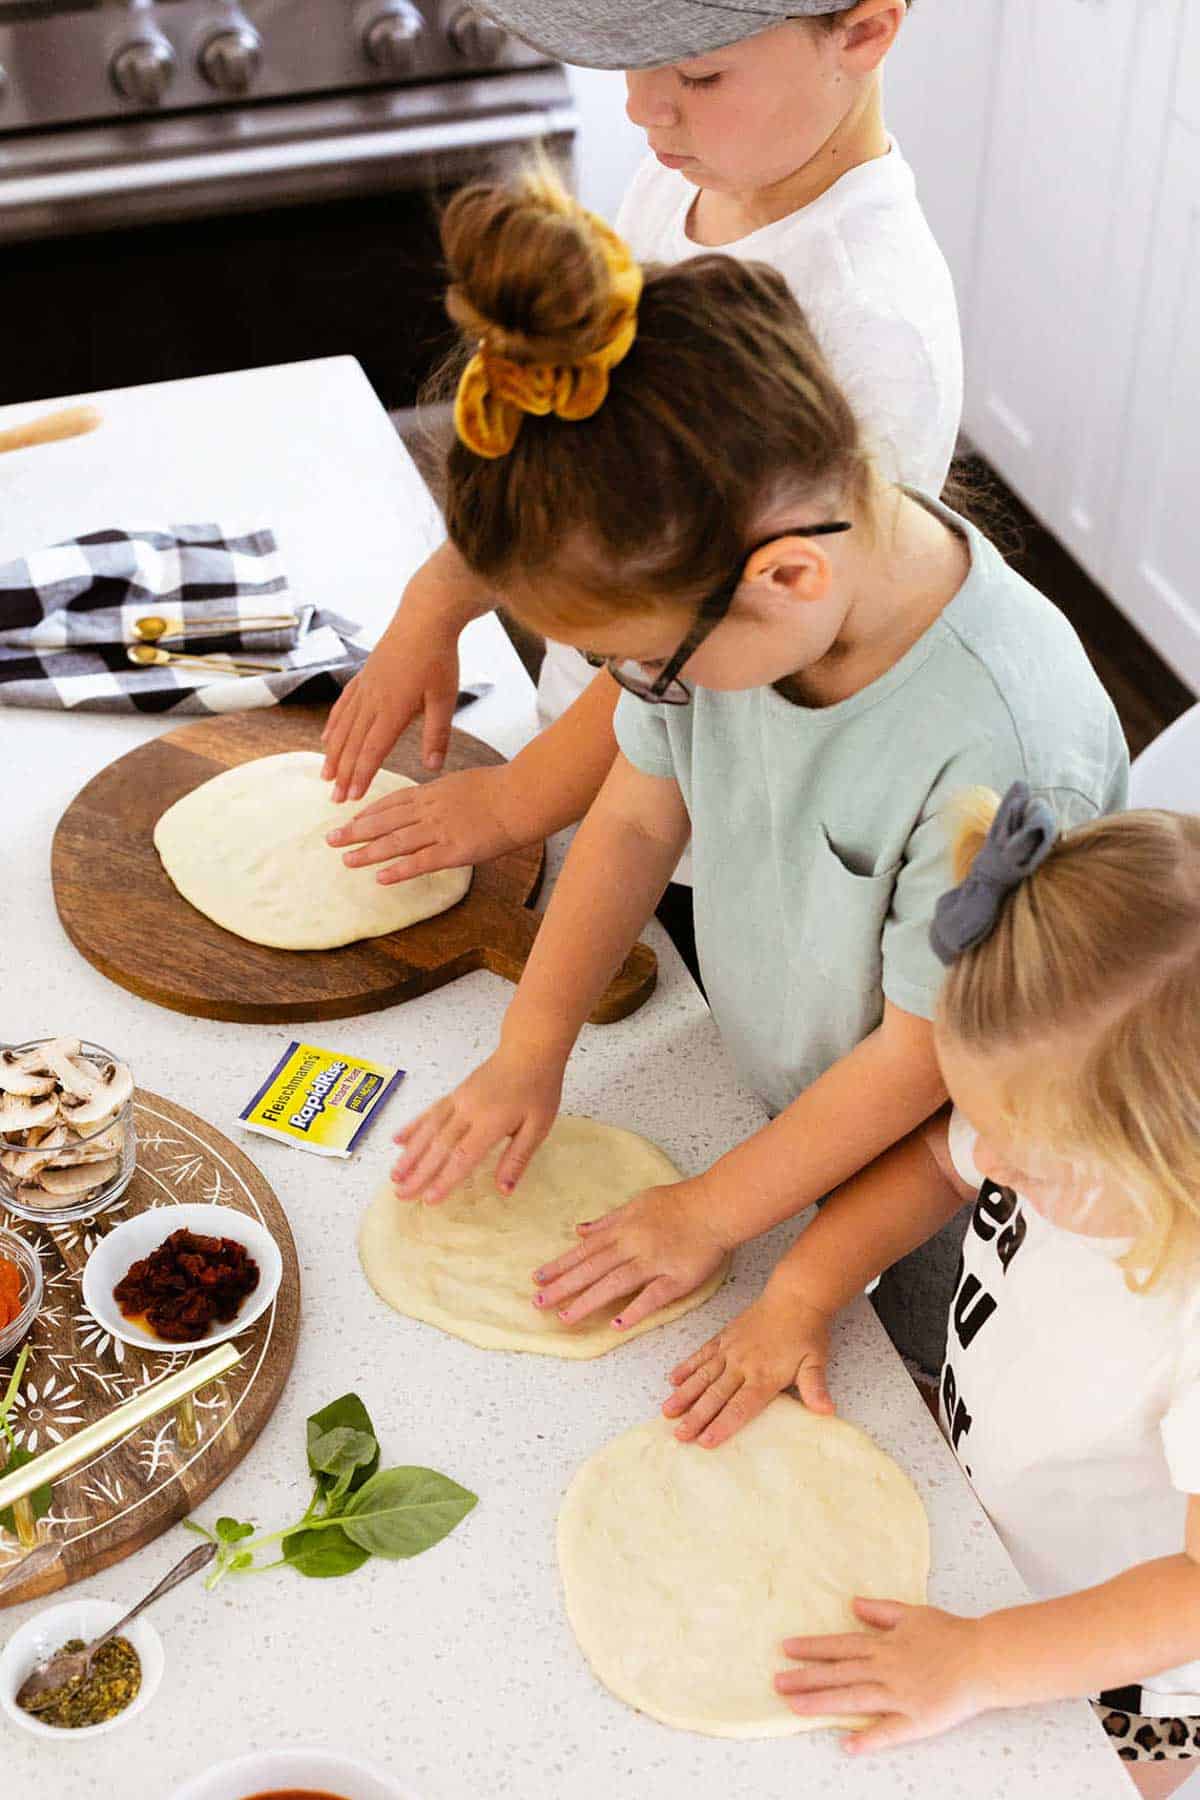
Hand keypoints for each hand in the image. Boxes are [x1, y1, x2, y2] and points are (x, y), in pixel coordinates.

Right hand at [322, 625, 458, 801]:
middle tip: (334, 798)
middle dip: (343, 773)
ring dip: (333, 754)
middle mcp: (373, 701)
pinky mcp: (364, 677)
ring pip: (343, 727)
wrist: (424, 616)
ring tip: (325, 775)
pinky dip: (333, 725)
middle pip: (353, 744)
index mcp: (393, 710)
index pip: (372, 751)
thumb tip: (432, 768)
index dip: (361, 775)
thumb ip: (437, 735)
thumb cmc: (439, 658)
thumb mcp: (445, 699)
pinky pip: (343, 706)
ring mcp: (365, 688)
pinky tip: (326, 738)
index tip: (352, 797)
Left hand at [326, 765, 524, 881]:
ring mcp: (440, 830)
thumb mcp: (464, 782)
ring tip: (346, 860)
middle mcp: (430, 810)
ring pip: (395, 842)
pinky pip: (420, 862)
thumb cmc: (501, 789)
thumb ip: (445, 794)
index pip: (392, 802)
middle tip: (331, 839)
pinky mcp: (454, 850)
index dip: (368, 813)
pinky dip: (398, 870)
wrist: (521, 797)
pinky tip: (380, 877)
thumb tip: (437, 799)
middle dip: (355, 830)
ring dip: (368, 852)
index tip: (350, 820)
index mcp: (433, 792)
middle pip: (384, 821)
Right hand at [391, 1043, 562, 1202]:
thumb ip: (518, 1158)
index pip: (463, 1157)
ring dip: (410, 1153)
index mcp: (490, 1123)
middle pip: (438, 1147)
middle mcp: (468, 1111)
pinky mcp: (455, 1092)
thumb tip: (504, 1190)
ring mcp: (458, 1100)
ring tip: (394, 1175)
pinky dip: (413, 1126)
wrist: (529, 1048)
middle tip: (400, 1195)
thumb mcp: (539, 1126)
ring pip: (428, 1130)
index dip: (445, 1180)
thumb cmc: (538, 1089)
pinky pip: (430, 1112)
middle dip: (418, 1173)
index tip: (428, 1200)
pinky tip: (399, 1140)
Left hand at [531, 1178, 730, 1331]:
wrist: (715, 1206)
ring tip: (566, 1317)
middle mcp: (633, 1245)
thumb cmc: (678, 1202)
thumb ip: (608, 1220)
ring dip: (588, 1300)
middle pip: (592, 1268)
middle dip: (563, 1286)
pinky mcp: (676, 1278)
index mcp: (623, 1228)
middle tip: (538, 1303)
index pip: (584, 1251)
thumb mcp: (637, 1202)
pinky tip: (617, 1324)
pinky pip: (653, 1296)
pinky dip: (635, 1310)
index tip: (537, 1279)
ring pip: (615, 1284)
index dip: (560, 1266)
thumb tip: (580, 1230)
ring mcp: (654, 1262)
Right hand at [662, 1285, 834, 1447]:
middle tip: (679, 1436)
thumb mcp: (816, 1361)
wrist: (795, 1297)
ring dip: (685, 1395)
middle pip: (716, 1396)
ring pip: (703, 1376)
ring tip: (667, 1412)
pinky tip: (673, 1380)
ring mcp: (730, 1350)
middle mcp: (742, 1364)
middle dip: (696, 1417)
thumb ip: (815, 1388)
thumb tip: (826, 1412)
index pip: (741, 1406)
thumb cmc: (806, 1332)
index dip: (722, 1425)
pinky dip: (687, 1367)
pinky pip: (702, 1355)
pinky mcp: (724, 1337)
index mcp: (764, 1375)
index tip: (705, 1442)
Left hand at [776, 1600, 992, 1752]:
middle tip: (776, 1682)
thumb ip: (881, 1611)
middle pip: (840, 1673)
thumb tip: (853, 1604)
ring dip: (823, 1703)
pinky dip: (868, 1738)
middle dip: (806, 1677)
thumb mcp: (913, 1613)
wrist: (983, 1657)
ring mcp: (899, 1695)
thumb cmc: (951, 1634)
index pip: (841, 1645)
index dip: (812, 1648)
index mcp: (885, 1645)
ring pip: (854, 1698)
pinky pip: (889, 1731)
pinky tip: (847, 1745)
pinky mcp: (917, 1719)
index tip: (786, 1648)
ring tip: (795, 1707)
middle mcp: (886, 1669)